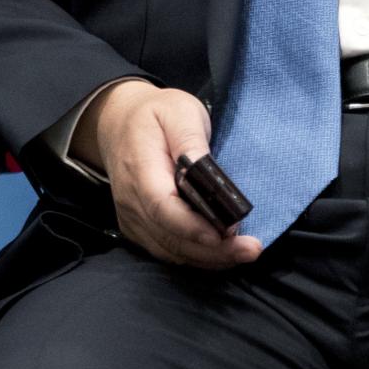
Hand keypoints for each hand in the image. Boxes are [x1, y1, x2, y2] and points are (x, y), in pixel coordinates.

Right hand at [80, 79, 261, 269]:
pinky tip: (221, 255)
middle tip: (250, 249)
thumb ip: (189, 137)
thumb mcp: (178, 111)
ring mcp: (131, 216)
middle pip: (168, 236)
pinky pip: (164, 249)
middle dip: (211, 250)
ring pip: (168, 249)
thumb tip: (202, 166)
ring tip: (242, 253)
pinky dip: (193, 256)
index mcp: (139, 167)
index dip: (191, 225)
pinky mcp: (138, 226)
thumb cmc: (155, 114)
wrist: (118, 123)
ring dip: (206, 258)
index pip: (161, 205)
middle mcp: (130, 199)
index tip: (224, 234)